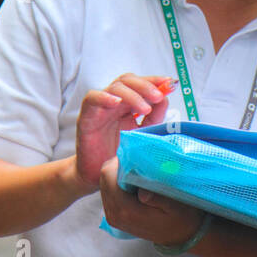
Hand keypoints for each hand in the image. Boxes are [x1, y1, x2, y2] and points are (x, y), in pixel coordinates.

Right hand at [72, 73, 172, 191]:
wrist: (97, 175)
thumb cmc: (118, 155)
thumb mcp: (142, 134)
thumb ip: (154, 117)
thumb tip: (164, 99)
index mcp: (128, 105)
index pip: (140, 84)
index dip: (154, 81)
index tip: (170, 83)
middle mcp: (114, 103)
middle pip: (128, 81)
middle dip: (146, 85)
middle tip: (158, 96)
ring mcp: (100, 108)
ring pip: (114, 87)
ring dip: (132, 94)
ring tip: (145, 109)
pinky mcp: (86, 117)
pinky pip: (92, 99)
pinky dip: (104, 97)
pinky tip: (116, 102)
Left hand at [99, 157, 205, 245]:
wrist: (180, 237)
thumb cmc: (181, 219)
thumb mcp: (176, 207)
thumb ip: (159, 199)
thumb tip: (142, 192)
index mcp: (126, 211)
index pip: (109, 175)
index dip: (120, 161)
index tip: (137, 156)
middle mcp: (114, 214)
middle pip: (104, 177)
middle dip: (119, 166)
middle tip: (139, 161)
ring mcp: (112, 216)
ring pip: (104, 182)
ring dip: (118, 173)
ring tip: (138, 172)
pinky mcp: (114, 215)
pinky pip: (108, 191)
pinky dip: (118, 182)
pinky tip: (135, 182)